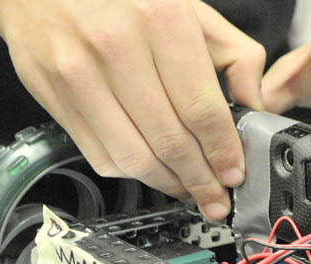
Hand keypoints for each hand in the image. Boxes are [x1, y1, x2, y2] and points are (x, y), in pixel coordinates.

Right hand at [0, 0, 265, 219]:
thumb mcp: (190, 6)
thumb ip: (235, 54)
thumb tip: (255, 106)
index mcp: (160, 19)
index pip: (202, 109)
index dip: (223, 152)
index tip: (234, 174)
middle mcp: (115, 47)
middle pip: (170, 141)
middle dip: (201, 181)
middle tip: (217, 198)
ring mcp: (78, 74)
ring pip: (134, 157)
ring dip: (169, 185)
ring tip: (189, 192)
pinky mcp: (55, 98)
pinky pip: (101, 156)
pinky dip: (133, 174)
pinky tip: (154, 172)